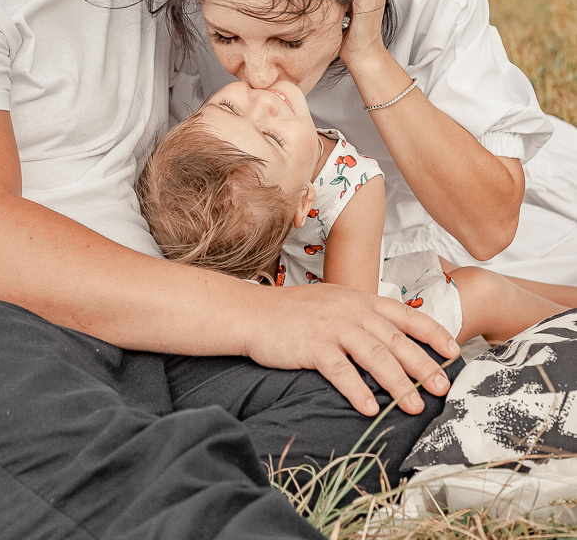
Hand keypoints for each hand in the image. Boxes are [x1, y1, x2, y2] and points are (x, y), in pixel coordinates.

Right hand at [244, 282, 460, 415]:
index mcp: (361, 300)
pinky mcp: (313, 345)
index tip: (453, 351)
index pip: (406, 315)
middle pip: (396, 340)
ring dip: (398, 384)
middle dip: (423, 366)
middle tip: (442, 388)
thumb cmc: (297, 313)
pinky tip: (369, 409)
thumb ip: (364, 316)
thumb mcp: (336, 304)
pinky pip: (341, 370)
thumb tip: (395, 339)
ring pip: (375, 356)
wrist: (255, 313)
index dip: (432, 333)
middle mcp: (352, 310)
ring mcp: (332, 326)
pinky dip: (357, 391)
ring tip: (414, 407)